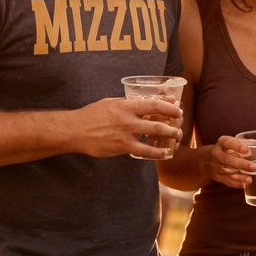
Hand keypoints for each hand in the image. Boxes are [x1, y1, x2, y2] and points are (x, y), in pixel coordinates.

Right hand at [68, 97, 183, 158]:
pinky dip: (157, 153)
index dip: (169, 106)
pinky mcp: (122, 147)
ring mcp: (126, 134)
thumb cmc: (92, 115)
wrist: (75, 131)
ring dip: (170, 136)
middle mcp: (128, 118)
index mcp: (125, 105)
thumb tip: (144, 102)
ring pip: (155, 135)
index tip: (177, 108)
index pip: (153, 103)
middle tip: (180, 124)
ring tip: (177, 137)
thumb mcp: (110, 103)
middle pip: (158, 120)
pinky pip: (144, 151)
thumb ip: (127, 104)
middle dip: (174, 123)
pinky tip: (164, 153)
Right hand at [208, 134, 255, 188]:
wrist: (207, 160)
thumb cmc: (225, 150)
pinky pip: (226, 181)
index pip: (227, 142)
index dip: (236, 146)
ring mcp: (215, 167)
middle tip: (253, 168)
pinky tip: (244, 185)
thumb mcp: (231, 143)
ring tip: (250, 179)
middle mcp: (216, 154)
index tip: (247, 150)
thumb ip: (242, 144)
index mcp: (221, 143)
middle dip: (240, 164)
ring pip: (227, 172)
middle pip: (227, 160)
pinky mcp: (217, 177)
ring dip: (239, 177)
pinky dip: (236, 184)